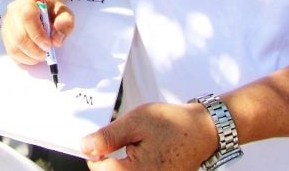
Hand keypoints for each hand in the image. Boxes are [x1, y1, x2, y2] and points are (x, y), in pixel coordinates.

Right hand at [0, 0, 72, 65]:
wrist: (41, 6)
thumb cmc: (53, 10)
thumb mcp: (65, 12)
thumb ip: (65, 23)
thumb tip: (57, 40)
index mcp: (28, 1)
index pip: (28, 18)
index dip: (38, 35)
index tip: (49, 46)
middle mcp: (13, 11)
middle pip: (19, 36)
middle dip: (35, 50)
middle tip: (46, 54)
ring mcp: (6, 23)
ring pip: (13, 46)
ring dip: (29, 56)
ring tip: (41, 55)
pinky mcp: (5, 34)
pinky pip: (10, 51)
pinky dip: (23, 58)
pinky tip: (33, 56)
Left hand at [81, 101, 218, 169]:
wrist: (203, 131)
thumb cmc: (172, 124)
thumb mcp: (136, 122)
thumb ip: (108, 137)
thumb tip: (85, 147)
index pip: (99, 167)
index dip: (97, 149)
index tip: (107, 137)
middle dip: (109, 158)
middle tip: (125, 140)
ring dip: (120, 164)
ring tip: (135, 147)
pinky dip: (133, 165)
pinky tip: (143, 154)